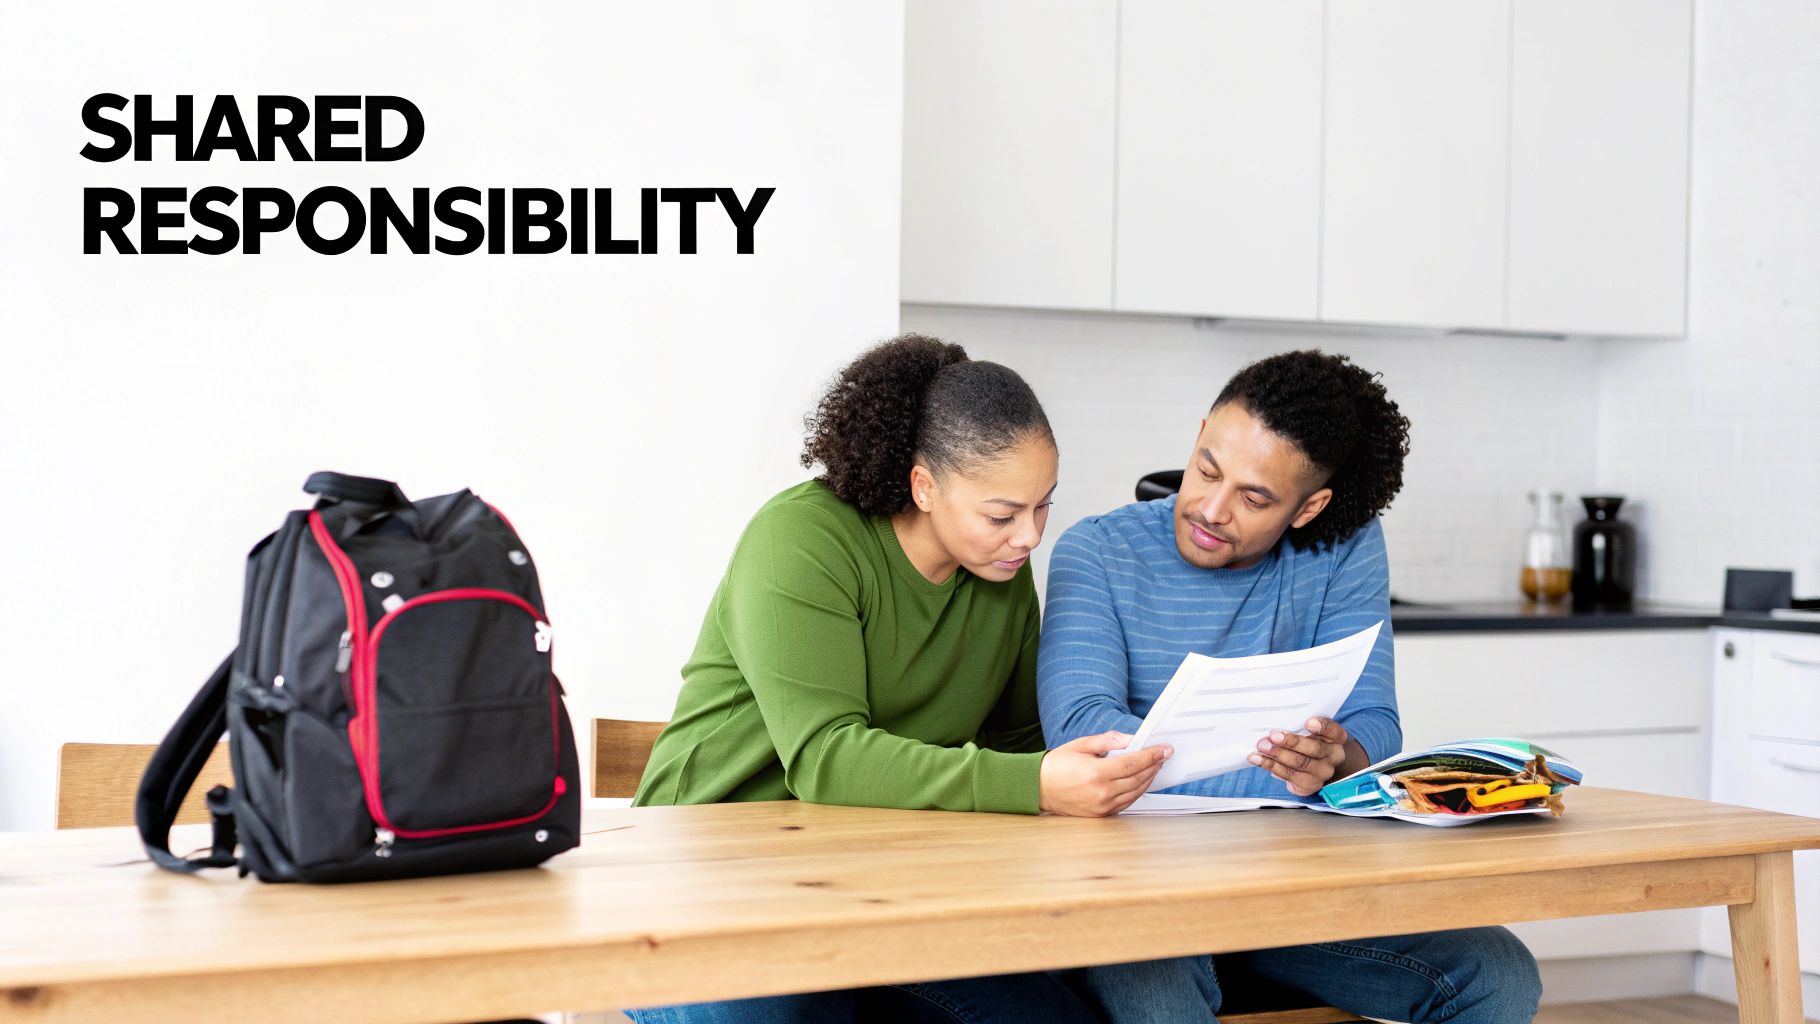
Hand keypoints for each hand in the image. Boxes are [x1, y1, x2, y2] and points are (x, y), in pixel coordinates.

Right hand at [1039, 731, 1171, 816]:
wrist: (1037, 788)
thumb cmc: (1056, 766)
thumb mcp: (1081, 745)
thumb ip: (1108, 741)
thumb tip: (1131, 739)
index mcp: (1096, 772)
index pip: (1133, 763)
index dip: (1152, 755)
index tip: (1164, 749)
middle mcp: (1101, 792)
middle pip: (1138, 778)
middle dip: (1154, 765)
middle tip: (1164, 755)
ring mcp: (1102, 806)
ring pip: (1136, 792)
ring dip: (1149, 778)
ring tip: (1155, 766)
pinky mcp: (1101, 814)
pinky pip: (1127, 802)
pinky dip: (1137, 791)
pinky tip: (1141, 781)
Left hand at [1247, 717, 1362, 796]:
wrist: (1318, 766)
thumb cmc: (1311, 742)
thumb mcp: (1311, 731)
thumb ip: (1300, 725)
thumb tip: (1277, 719)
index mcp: (1336, 739)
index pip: (1333, 731)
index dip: (1322, 727)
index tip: (1308, 722)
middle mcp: (1333, 757)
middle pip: (1314, 749)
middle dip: (1291, 742)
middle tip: (1273, 736)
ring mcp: (1322, 773)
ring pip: (1299, 764)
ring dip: (1277, 755)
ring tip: (1261, 746)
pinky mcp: (1309, 786)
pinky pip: (1289, 776)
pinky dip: (1271, 766)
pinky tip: (1258, 759)